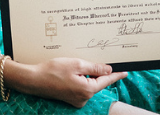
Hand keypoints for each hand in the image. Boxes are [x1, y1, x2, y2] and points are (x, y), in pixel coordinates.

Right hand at [10, 57, 126, 107]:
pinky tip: (72, 72)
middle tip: (93, 61)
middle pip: (97, 82)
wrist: (33, 80)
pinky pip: (82, 87)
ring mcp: (77, 99)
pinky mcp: (71, 98)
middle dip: (97, 72)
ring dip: (87, 74)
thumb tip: (108, 70)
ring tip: (75, 66)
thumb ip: (95, 67)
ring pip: (89, 84)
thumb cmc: (53, 71)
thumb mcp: (77, 64)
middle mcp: (83, 98)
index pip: (106, 81)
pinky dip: (81, 79)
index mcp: (87, 89)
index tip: (126, 72)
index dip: (116, 75)